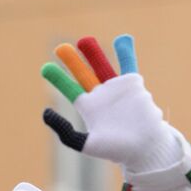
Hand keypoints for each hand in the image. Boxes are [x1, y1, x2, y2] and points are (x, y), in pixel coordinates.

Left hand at [41, 34, 181, 174]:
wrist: (145, 148)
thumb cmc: (117, 150)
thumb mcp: (86, 143)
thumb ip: (65, 131)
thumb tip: (45, 113)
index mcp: (90, 108)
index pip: (70, 89)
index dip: (58, 79)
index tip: (45, 68)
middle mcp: (102, 96)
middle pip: (83, 74)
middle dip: (72, 62)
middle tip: (60, 48)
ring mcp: (117, 89)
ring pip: (102, 66)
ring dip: (93, 54)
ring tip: (84, 41)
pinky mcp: (133, 85)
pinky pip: (128, 64)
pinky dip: (125, 52)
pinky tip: (122, 39)